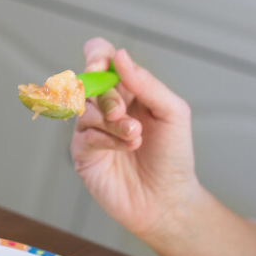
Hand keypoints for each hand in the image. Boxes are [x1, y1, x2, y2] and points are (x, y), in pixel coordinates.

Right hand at [71, 38, 198, 241]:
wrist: (168, 199)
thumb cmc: (173, 155)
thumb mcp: (172, 112)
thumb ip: (146, 83)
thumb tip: (120, 56)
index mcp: (126, 88)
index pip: (100, 56)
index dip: (96, 55)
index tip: (101, 66)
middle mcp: (105, 104)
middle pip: (88, 82)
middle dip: (107, 96)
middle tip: (123, 112)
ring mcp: (91, 128)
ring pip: (84, 108)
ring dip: (112, 121)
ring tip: (135, 136)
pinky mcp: (83, 152)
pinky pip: (84, 134)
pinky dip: (106, 139)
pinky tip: (126, 148)